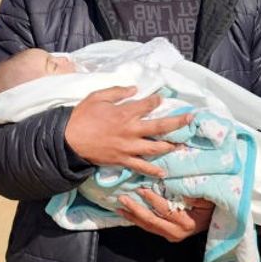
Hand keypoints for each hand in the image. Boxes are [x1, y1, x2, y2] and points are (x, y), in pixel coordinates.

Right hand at [64, 87, 191, 177]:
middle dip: (177, 122)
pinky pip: (141, 166)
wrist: (68, 140)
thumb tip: (134, 88)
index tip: (161, 99)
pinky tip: (163, 172)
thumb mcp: (97, 97)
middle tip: (191, 118)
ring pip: (155, 148)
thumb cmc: (82, 116)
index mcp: (125, 113)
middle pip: (160, 127)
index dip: (157, 101)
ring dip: (170, 146)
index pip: (148, 105)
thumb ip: (117, 92)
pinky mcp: (123, 160)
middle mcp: (131, 130)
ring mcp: (128, 147)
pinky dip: (153, 170)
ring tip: (182, 145)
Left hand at [118, 190, 212, 242]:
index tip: (141, 189)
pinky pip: (150, 227)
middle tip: (123, 199)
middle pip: (152, 222)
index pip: (166, 210)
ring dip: (133, 216)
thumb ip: (190, 190)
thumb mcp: (205, 195)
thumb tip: (169, 183)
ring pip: (148, 227)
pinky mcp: (168, 235)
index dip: (152, 200)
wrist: (218, 216)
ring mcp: (172, 236)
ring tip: (119, 207)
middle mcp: (178, 233)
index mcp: (187, 223)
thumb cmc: (212, 203)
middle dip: (136, 210)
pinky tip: (127, 213)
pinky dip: (138, 220)